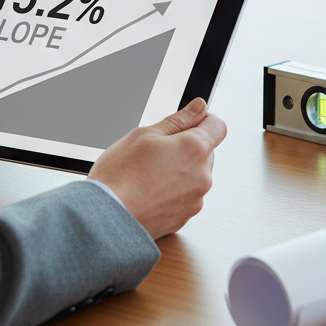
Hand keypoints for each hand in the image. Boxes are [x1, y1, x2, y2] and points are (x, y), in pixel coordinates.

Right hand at [88, 98, 226, 238]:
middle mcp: (202, 177)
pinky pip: (186, 196)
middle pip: (206, 152)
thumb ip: (178, 120)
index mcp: (194, 150)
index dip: (203, 120)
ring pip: (195, 175)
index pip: (218, 126)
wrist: (107, 218)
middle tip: (156, 150)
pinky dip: (173, 191)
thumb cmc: (120, 176)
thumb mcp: (145, 134)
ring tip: (149, 173)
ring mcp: (195, 200)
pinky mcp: (185, 217)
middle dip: (187, 147)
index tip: (188, 122)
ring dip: (180, 170)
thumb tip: (198, 108)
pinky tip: (150, 189)